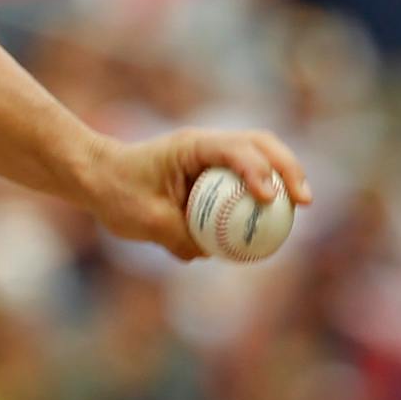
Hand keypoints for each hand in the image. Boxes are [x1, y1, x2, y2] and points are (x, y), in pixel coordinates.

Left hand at [76, 127, 311, 260]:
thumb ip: (179, 236)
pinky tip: (274, 222)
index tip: (269, 199)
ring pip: (259, 158)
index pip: (234, 150)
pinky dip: (264, 195)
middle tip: (304, 200)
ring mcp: (211, 159)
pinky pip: (245, 182)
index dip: (257, 171)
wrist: (96, 179)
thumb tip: (210, 254)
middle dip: (287, 168)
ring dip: (284, 177)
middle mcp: (206, 147)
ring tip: (302, 205)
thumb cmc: (115, 192)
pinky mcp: (211, 176)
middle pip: (260, 145)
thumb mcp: (144, 219)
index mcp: (191, 147)